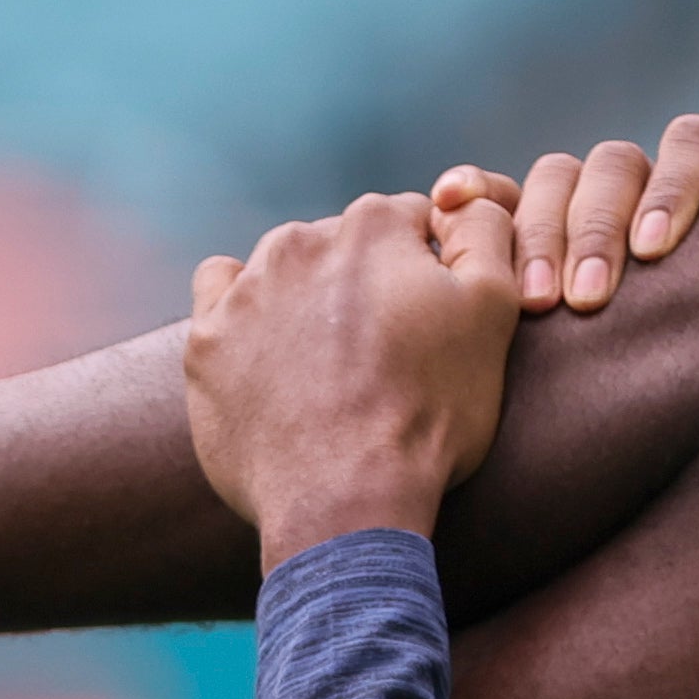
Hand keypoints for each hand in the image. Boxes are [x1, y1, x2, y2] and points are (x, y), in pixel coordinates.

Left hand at [186, 190, 525, 560]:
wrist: (346, 500)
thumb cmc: (429, 413)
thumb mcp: (493, 312)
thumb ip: (485, 231)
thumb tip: (463, 198)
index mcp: (374, 226)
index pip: (409, 223)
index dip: (427, 271)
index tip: (428, 322)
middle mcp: (301, 240)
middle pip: (342, 246)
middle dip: (364, 285)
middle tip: (382, 356)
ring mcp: (246, 290)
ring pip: (282, 273)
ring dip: (304, 301)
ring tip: (327, 368)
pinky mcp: (206, 341)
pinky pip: (220, 303)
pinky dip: (244, 320)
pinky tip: (269, 360)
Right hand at [429, 115, 698, 314]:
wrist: (679, 433)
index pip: (692, 145)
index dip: (675, 188)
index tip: (658, 254)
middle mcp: (638, 187)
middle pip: (614, 165)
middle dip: (596, 229)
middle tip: (584, 304)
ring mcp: (574, 207)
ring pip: (551, 178)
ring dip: (538, 229)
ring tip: (533, 302)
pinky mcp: (515, 235)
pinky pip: (489, 198)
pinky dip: (469, 192)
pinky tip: (447, 204)